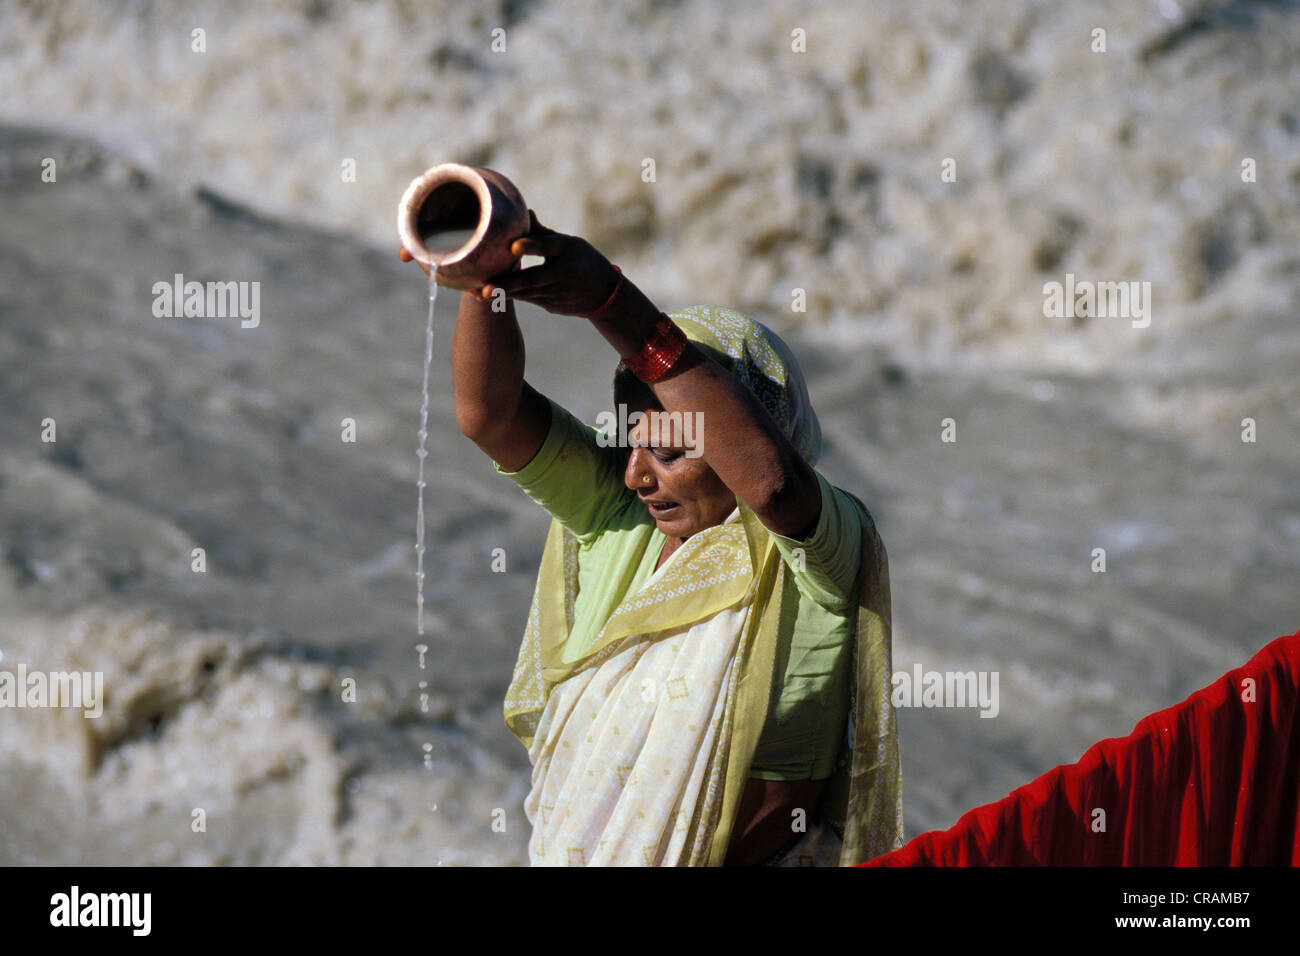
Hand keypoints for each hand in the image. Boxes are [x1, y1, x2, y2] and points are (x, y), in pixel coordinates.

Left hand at [480, 209, 621, 317]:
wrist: (605, 294)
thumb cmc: (582, 260)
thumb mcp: (569, 243)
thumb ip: (542, 233)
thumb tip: (523, 212)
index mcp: (567, 250)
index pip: (547, 247)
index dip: (531, 246)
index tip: (513, 248)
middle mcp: (562, 273)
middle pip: (532, 279)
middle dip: (508, 284)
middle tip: (485, 287)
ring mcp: (557, 293)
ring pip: (525, 292)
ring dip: (501, 292)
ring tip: (478, 293)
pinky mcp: (551, 305)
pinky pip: (527, 299)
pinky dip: (508, 297)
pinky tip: (487, 296)